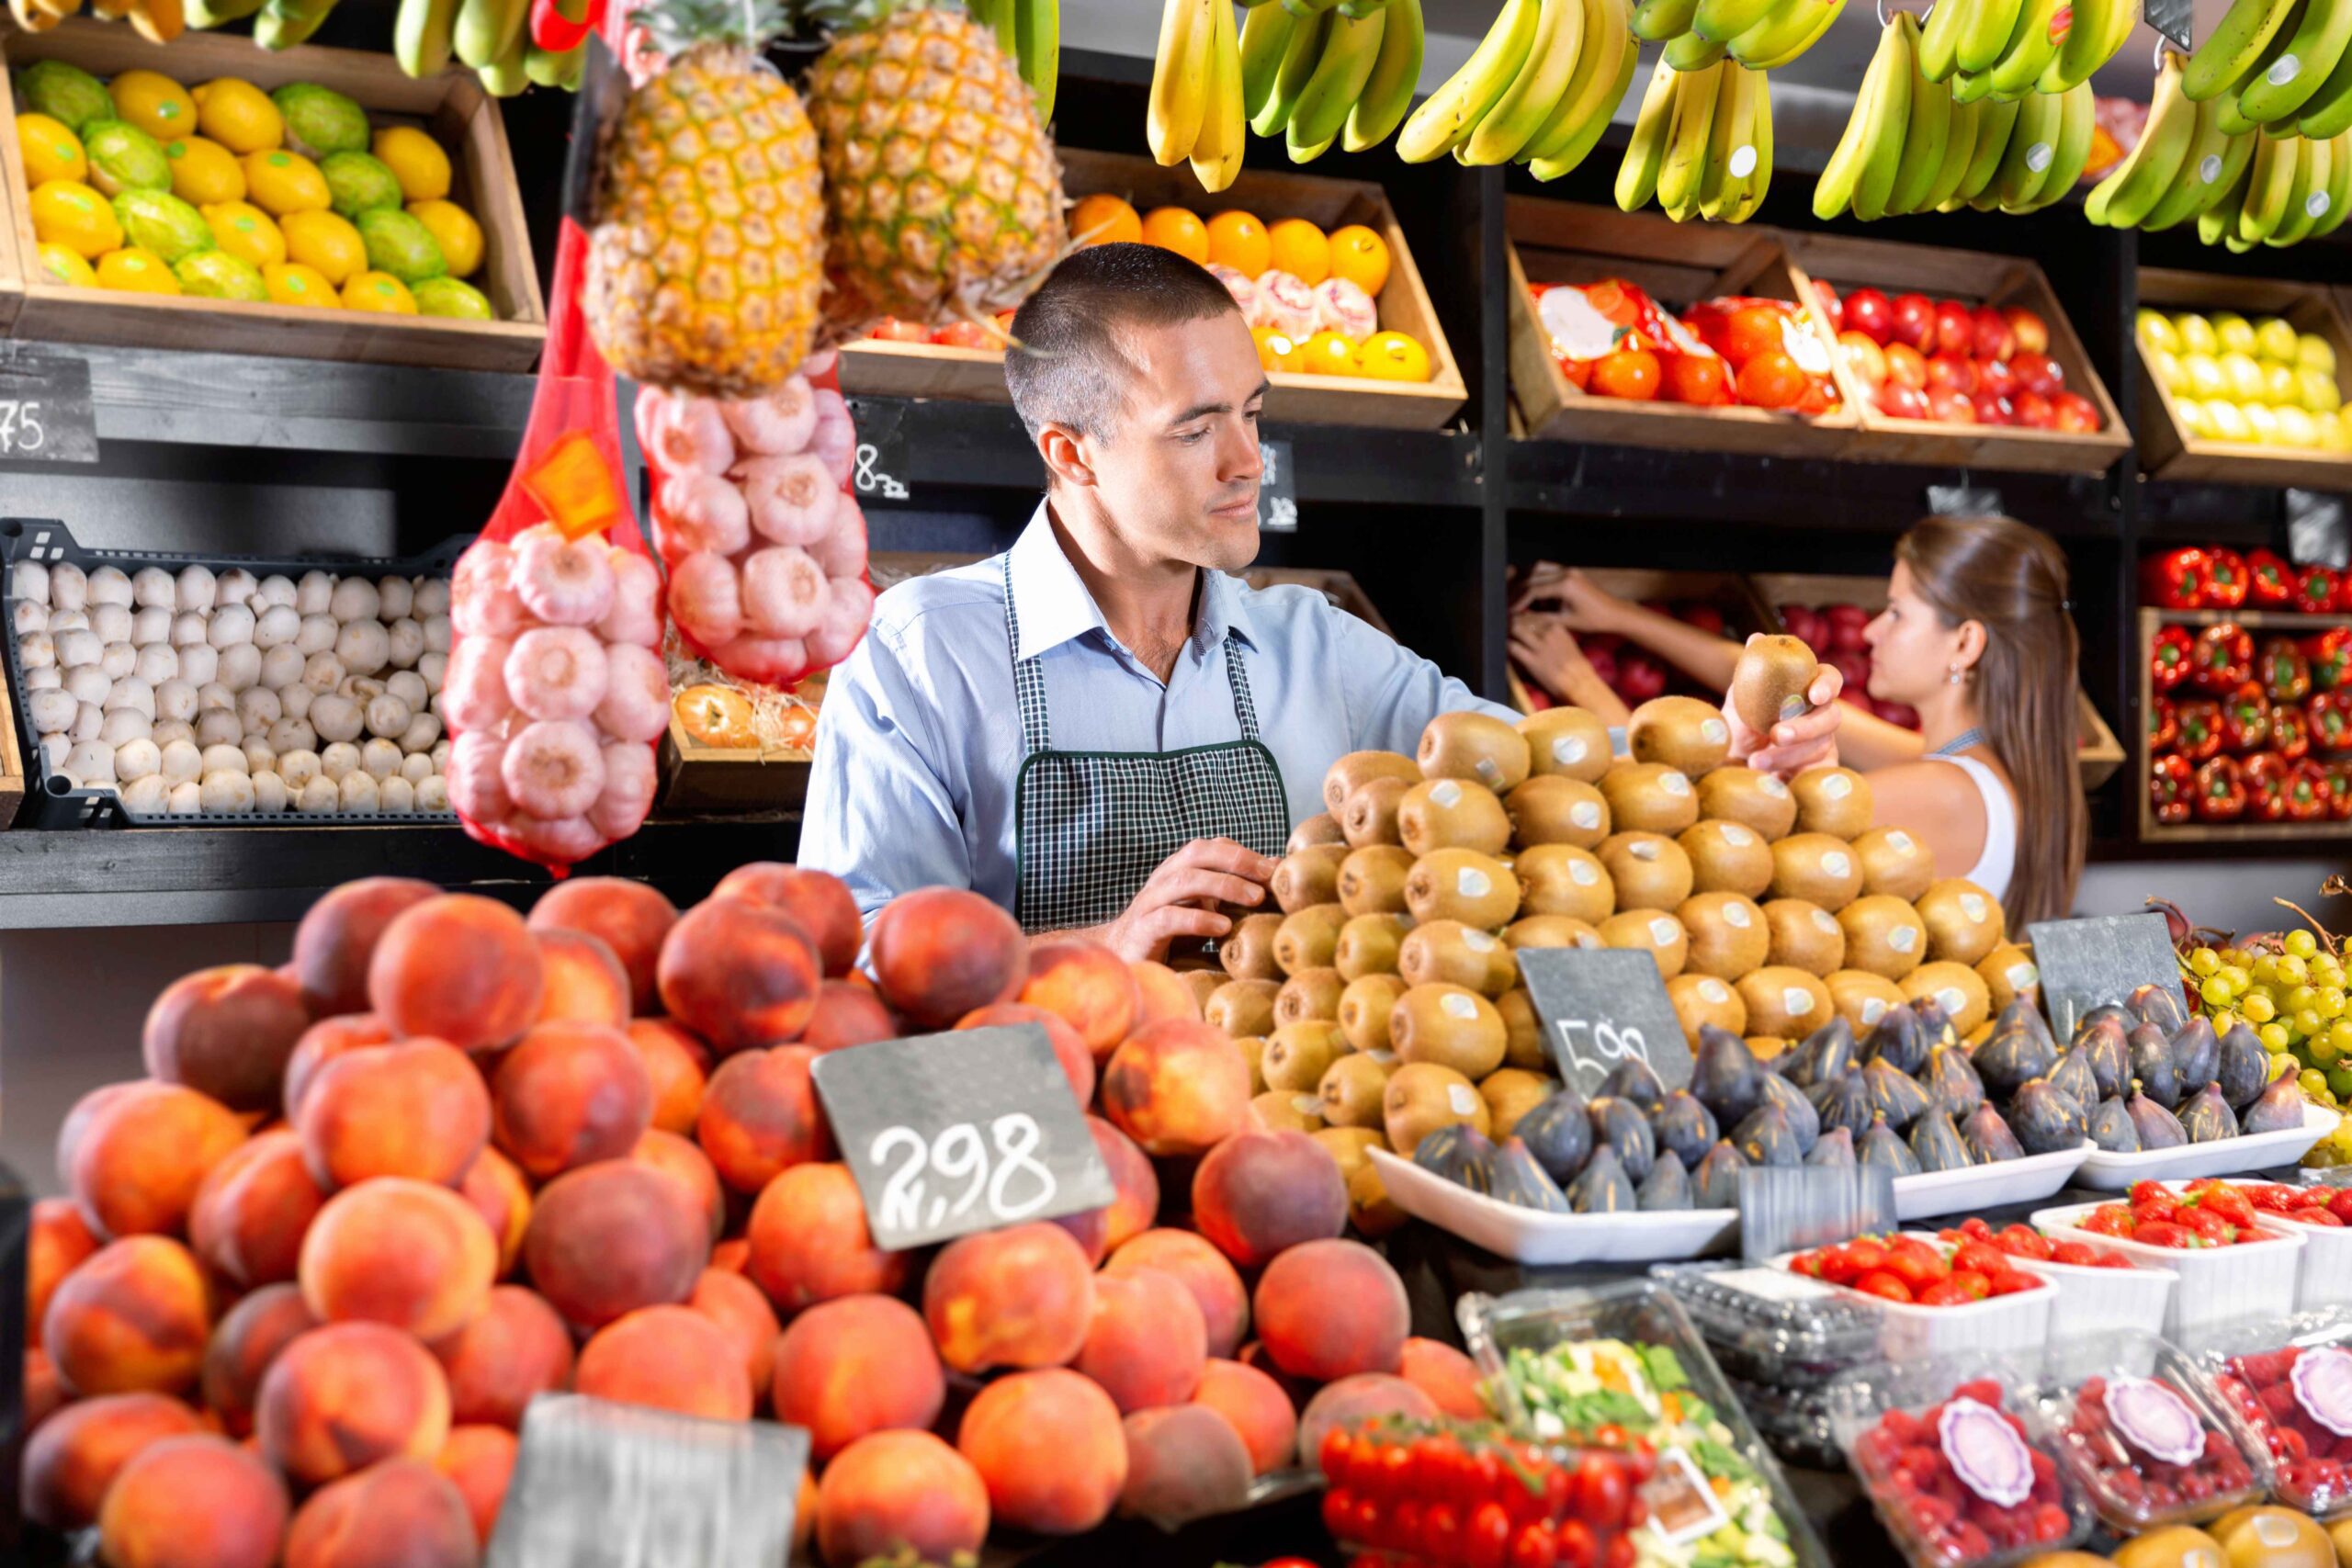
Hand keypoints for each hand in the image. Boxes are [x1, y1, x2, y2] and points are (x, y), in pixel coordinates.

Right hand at [1094, 838, 1275, 962]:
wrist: (1122, 960)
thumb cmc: (1170, 937)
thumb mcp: (1202, 911)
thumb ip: (1229, 895)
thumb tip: (1274, 875)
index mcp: (1177, 871)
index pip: (1210, 847)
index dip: (1243, 853)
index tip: (1275, 868)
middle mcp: (1163, 880)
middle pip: (1198, 854)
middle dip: (1237, 861)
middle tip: (1268, 877)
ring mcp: (1149, 903)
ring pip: (1185, 881)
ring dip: (1224, 886)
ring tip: (1254, 899)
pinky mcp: (1142, 930)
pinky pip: (1169, 918)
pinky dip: (1198, 919)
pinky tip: (1223, 927)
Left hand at [1508, 612, 1594, 695]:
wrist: (1579, 683)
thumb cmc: (1576, 666)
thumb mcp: (1568, 643)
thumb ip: (1555, 635)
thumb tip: (1542, 632)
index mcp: (1558, 628)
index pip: (1536, 616)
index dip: (1526, 618)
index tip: (1520, 619)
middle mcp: (1548, 634)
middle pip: (1525, 621)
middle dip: (1516, 622)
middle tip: (1509, 625)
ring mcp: (1539, 647)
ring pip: (1517, 630)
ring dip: (1510, 631)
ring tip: (1505, 633)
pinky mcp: (1531, 660)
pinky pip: (1513, 648)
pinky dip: (1508, 645)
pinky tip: (1505, 646)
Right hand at [1511, 564, 1626, 632]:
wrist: (1614, 613)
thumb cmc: (1593, 620)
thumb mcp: (1565, 622)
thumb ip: (1541, 617)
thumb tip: (1520, 618)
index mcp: (1565, 585)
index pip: (1533, 589)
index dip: (1518, 601)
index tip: (1508, 611)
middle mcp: (1566, 573)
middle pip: (1532, 576)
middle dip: (1517, 590)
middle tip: (1508, 603)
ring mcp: (1569, 570)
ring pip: (1538, 568)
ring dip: (1526, 581)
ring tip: (1517, 596)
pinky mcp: (1571, 571)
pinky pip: (1548, 569)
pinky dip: (1537, 578)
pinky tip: (1533, 592)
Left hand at [1725, 656, 1843, 775]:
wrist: (1733, 767)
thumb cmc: (1741, 728)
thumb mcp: (1740, 701)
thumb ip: (1751, 672)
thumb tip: (1756, 638)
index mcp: (1807, 691)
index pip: (1830, 679)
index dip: (1828, 684)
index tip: (1815, 694)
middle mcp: (1821, 717)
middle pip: (1831, 718)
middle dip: (1804, 727)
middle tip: (1776, 734)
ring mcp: (1823, 746)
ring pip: (1820, 748)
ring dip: (1787, 755)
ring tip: (1755, 762)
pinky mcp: (1819, 773)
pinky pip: (1820, 776)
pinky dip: (1800, 778)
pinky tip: (1780, 782)